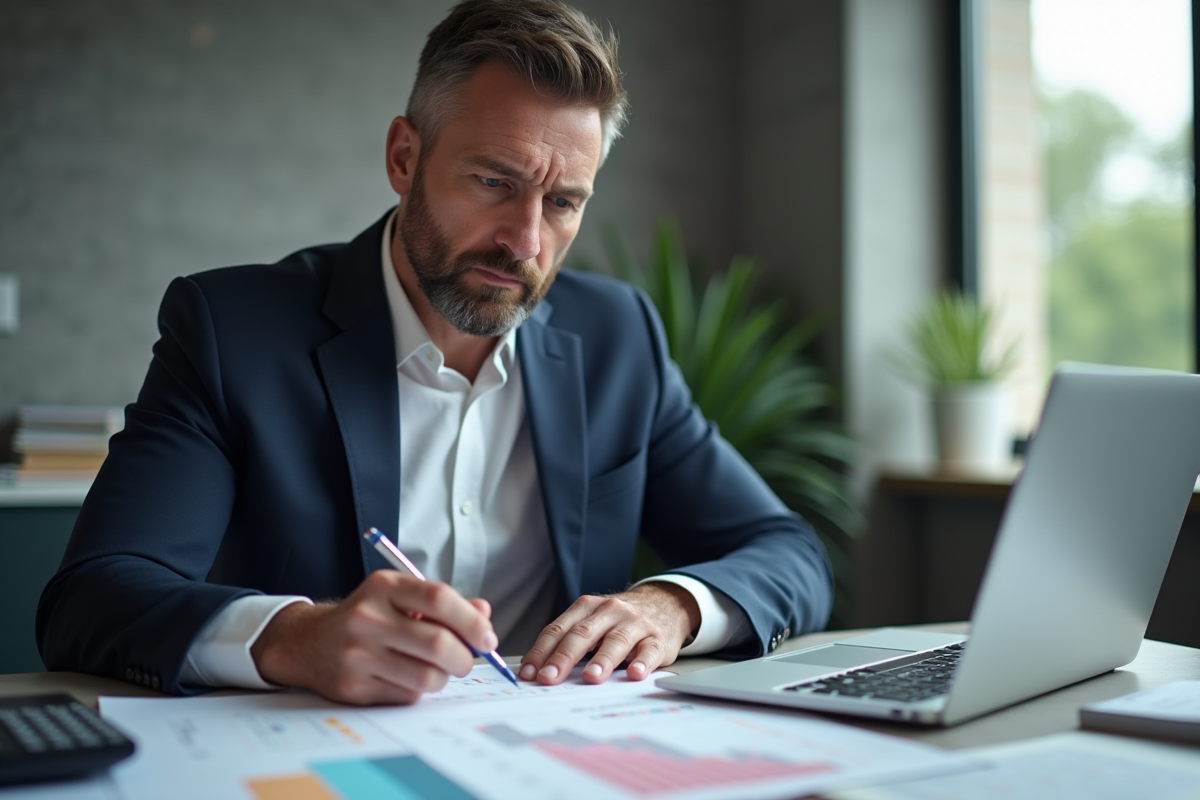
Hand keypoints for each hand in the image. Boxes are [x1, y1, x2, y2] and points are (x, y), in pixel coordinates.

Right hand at [250, 570, 496, 704]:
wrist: (308, 642)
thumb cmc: (366, 616)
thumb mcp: (399, 596)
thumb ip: (443, 603)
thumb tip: (483, 612)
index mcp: (384, 587)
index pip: (439, 598)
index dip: (472, 621)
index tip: (487, 637)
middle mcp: (368, 617)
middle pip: (438, 643)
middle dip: (464, 657)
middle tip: (466, 659)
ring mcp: (358, 654)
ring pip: (427, 677)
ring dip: (443, 677)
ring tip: (436, 669)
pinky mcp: (354, 687)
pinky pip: (407, 696)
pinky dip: (418, 690)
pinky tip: (407, 677)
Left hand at [519, 582, 699, 684]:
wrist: (664, 605)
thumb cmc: (619, 621)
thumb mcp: (593, 622)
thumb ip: (569, 641)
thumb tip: (538, 672)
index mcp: (587, 608)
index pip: (559, 629)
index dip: (542, 651)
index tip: (529, 673)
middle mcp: (610, 611)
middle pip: (583, 634)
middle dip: (564, 657)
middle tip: (550, 678)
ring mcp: (635, 623)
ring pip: (616, 641)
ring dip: (602, 660)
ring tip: (591, 677)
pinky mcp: (657, 638)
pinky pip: (649, 650)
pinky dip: (642, 662)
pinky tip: (634, 674)